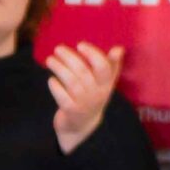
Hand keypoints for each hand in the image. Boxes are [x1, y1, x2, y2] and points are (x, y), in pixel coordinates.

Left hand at [45, 40, 121, 154]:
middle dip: (69, 57)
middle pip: (83, 72)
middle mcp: (96, 93)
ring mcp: (83, 103)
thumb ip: (112, 65)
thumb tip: (118, 48)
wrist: (83, 125)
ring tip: (50, 60)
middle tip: (58, 48)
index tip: (80, 45)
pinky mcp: (70, 110)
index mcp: (106, 84)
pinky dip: (55, 85)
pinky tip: (51, 79)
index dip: (92, 54)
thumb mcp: (106, 83)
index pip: (103, 67)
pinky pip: (61, 95)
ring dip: (59, 68)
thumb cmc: (93, 97)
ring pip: (71, 82)